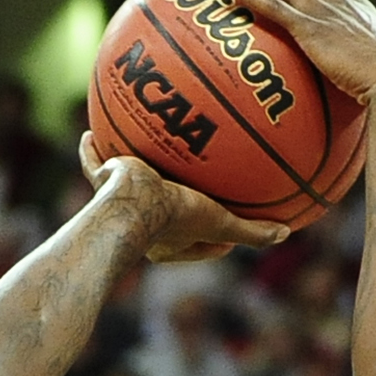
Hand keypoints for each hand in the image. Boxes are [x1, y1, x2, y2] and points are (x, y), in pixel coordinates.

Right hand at [78, 132, 287, 263]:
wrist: (131, 204)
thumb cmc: (174, 216)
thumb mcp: (219, 222)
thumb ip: (250, 230)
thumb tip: (285, 233)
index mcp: (169, 241)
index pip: (197, 243)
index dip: (215, 238)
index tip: (231, 224)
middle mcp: (142, 224)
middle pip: (161, 210)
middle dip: (173, 198)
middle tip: (191, 185)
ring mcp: (119, 201)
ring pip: (127, 185)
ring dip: (132, 172)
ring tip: (141, 152)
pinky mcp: (104, 181)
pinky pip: (95, 163)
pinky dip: (92, 151)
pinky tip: (90, 132)